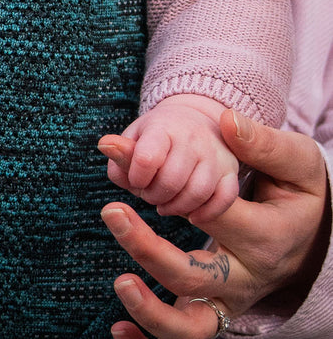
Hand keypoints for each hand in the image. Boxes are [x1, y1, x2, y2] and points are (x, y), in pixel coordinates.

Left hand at [100, 95, 239, 220]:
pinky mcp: (231, 172)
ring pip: (198, 192)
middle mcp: (192, 138)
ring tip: (165, 205)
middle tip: (149, 195)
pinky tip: (193, 216)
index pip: (146, 158)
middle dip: (154, 195)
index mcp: (163, 126)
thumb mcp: (135, 137)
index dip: (136, 178)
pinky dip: (207, 213)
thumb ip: (121, 152)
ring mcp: (215, 155)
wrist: (195, 121)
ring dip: (177, 207)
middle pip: (171, 180)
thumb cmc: (157, 136)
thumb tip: (106, 146)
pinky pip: (225, 199)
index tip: (135, 180)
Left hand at [100, 110, 330, 338]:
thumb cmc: (299, 194)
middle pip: (193, 277)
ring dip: (150, 311)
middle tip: (111, 210)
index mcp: (264, 237)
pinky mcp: (212, 313)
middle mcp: (244, 278)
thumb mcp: (297, 163)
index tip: (116, 150)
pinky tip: (118, 332)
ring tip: (119, 282)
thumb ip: (263, 143)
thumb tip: (227, 121)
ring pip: (189, 328)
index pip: (208, 210)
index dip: (161, 179)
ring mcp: (227, 302)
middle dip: (148, 248)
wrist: (314, 238)